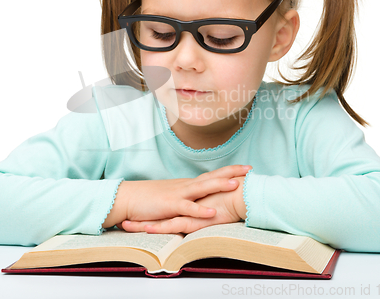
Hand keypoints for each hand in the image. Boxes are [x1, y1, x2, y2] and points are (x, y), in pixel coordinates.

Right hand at [120, 176, 247, 233]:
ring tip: (236, 184)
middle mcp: (186, 186)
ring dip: (219, 186)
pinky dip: (200, 209)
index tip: (246, 168)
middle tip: (250, 170)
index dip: (229, 171)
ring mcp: (178, 194)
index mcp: (188, 184)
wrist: (129, 197)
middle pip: (212, 177)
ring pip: (202, 188)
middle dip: (231, 173)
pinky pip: (187, 208)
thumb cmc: (150, 198)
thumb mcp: (173, 196)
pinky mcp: (169, 205)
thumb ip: (187, 197)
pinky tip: (212, 212)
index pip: (212, 175)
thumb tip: (202, 199)